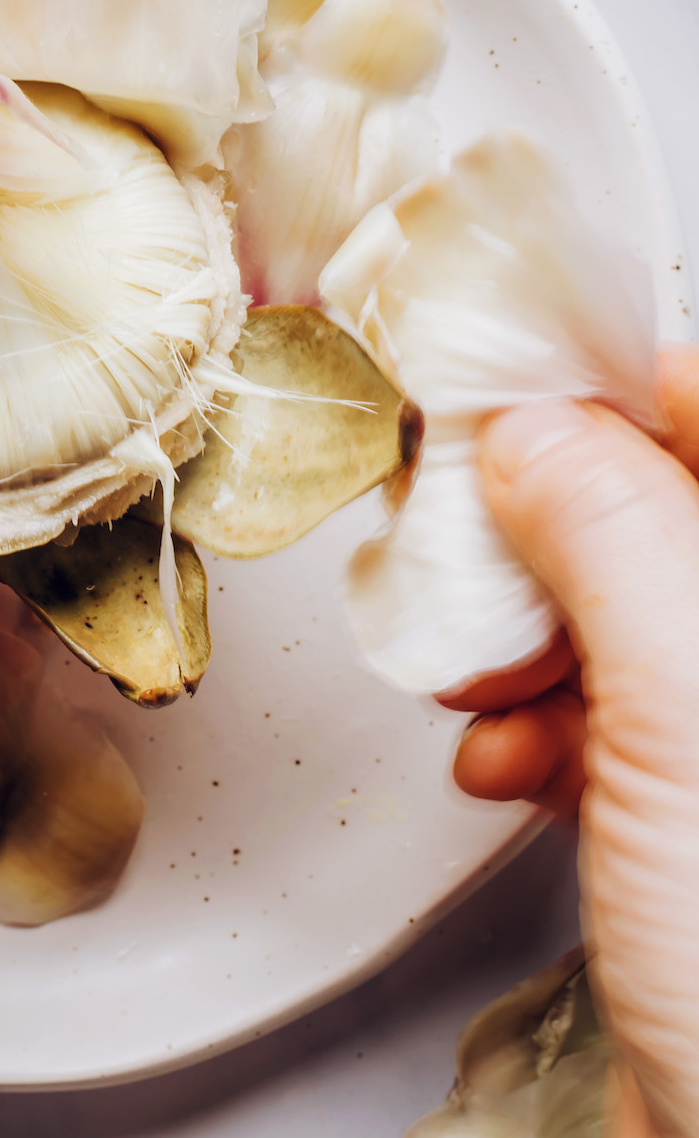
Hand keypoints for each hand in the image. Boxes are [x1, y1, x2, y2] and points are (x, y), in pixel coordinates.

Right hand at [440, 348, 698, 1137]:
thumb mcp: (688, 706)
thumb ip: (615, 531)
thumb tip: (538, 430)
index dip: (630, 383)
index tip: (516, 376)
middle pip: (669, 512)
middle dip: (553, 523)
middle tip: (461, 522)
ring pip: (628, 611)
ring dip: (529, 632)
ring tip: (478, 674)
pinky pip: (611, 711)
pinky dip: (538, 722)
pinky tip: (504, 761)